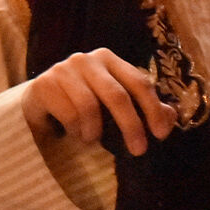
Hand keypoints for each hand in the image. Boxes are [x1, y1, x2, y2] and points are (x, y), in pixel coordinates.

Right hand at [21, 48, 176, 155]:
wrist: (38, 103)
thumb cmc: (81, 103)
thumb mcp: (113, 106)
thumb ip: (142, 108)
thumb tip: (171, 116)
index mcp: (109, 60)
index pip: (139, 82)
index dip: (152, 109)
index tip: (160, 135)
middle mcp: (86, 59)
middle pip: (117, 95)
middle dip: (131, 125)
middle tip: (138, 150)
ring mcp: (63, 70)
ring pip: (90, 106)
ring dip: (95, 131)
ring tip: (92, 139)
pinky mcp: (44, 84)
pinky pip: (68, 114)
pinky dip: (75, 130)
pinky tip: (74, 133)